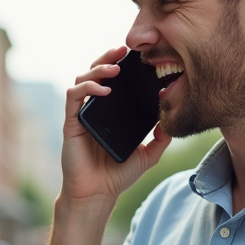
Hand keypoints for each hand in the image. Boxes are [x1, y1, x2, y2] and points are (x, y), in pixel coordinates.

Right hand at [59, 48, 171, 208]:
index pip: (115, 80)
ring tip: (115, 67)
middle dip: (109, 56)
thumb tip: (173, 119)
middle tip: (125, 50)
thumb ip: (161, 138)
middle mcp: (95, 108)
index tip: (139, 56)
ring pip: (83, 78)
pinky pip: (74, 97)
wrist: (97, 194)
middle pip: (97, 72)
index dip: (123, 65)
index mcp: (111, 112)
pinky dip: (87, 87)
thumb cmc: (117, 175)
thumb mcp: (148, 155)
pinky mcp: (71, 122)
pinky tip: (104, 89)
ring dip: (98, 67)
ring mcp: (82, 114)